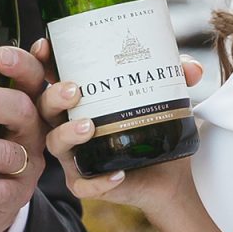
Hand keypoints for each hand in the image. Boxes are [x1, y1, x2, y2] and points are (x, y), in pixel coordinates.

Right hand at [38, 38, 204, 218]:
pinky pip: (83, 184)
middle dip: (53, 96)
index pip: (50, 76)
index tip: (45, 47)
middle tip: (74, 90)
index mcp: (79, 99)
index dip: (41, 61)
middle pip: (44, 107)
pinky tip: (117, 174)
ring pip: (55, 143)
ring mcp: (75, 155)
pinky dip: (98, 181)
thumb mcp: (167, 98)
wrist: (171, 176)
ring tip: (89, 127)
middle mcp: (68, 124)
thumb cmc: (157, 128)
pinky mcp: (86, 183)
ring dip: (68, 134)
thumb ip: (176, 77)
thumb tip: (192, 68)